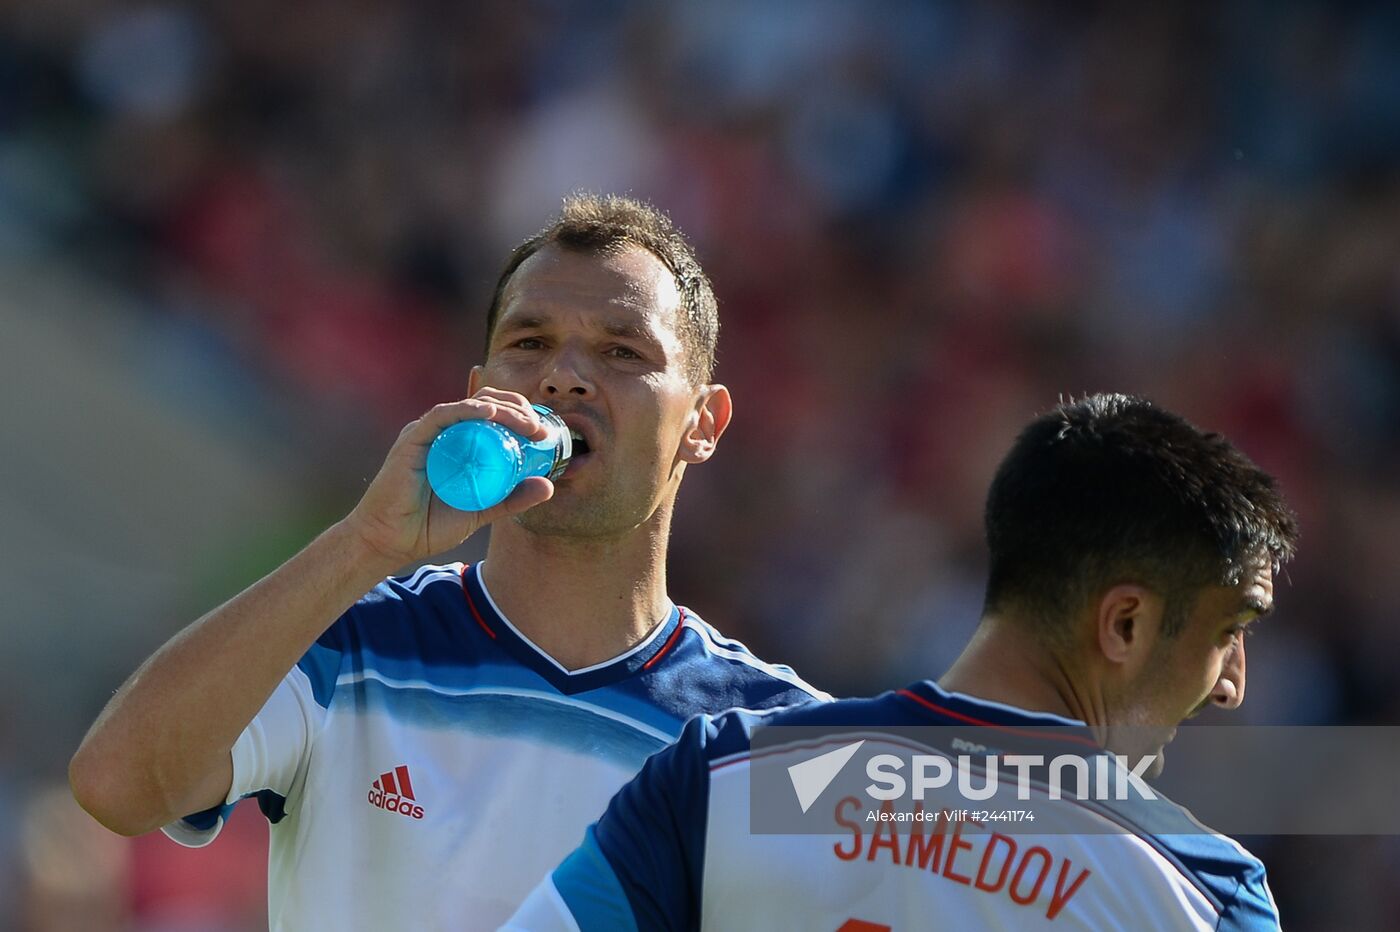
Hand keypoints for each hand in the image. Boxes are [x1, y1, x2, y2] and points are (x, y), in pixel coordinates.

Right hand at [343, 390, 554, 566]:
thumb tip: (549, 486)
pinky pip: (442, 416)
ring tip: (527, 424)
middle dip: (519, 410)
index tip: (546, 434)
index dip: (522, 417)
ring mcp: (429, 433)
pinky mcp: (413, 438)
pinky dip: (466, 410)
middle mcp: (446, 433)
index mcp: (461, 444)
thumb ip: (511, 498)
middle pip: (487, 404)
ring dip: (502, 410)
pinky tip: (488, 414)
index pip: (495, 416)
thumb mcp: (482, 511)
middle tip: (541, 430)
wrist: (391, 542)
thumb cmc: (430, 525)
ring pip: (470, 406)